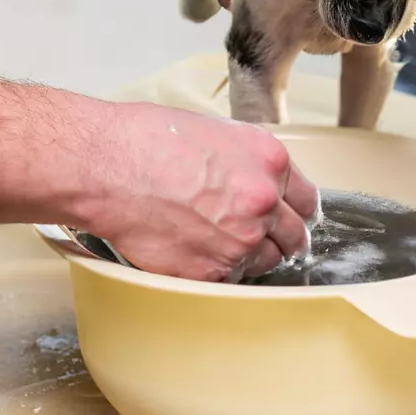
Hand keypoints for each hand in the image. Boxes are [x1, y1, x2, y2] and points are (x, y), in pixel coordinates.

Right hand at [81, 102, 319, 281]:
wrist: (106, 167)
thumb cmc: (145, 141)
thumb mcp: (217, 134)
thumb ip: (248, 162)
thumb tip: (258, 181)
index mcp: (270, 162)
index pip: (308, 201)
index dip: (296, 211)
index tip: (288, 218)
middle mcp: (264, 203)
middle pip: (294, 238)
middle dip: (279, 239)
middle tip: (255, 236)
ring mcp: (240, 241)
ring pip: (263, 262)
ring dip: (247, 256)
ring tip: (213, 240)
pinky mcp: (211, 272)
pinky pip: (228, 280)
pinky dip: (214, 271)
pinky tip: (191, 250)